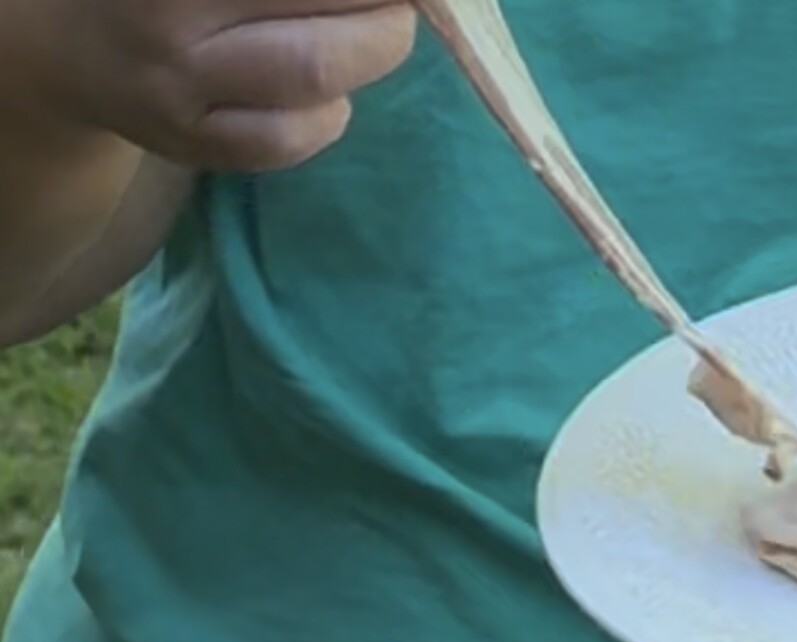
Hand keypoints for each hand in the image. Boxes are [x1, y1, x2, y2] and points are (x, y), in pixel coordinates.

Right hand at [1, 0, 416, 172]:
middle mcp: (173, 25)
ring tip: (378, 35)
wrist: (71, 42)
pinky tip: (332, 96)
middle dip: (383, 14)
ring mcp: (180, 95)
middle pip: (317, 27)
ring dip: (368, 59)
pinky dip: (329, 118)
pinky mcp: (191, 147)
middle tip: (401, 5)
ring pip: (310, 85)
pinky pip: (284, 144)